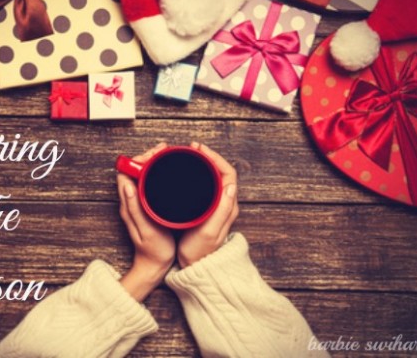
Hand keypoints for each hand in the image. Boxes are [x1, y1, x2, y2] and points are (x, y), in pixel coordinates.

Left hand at [118, 143, 175, 301]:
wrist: (154, 267)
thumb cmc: (154, 251)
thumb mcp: (147, 230)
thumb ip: (136, 207)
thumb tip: (127, 184)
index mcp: (128, 205)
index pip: (126, 173)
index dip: (139, 159)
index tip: (155, 154)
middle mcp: (130, 202)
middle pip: (134, 171)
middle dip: (148, 157)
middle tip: (165, 151)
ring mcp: (137, 204)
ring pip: (141, 176)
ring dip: (152, 163)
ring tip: (167, 156)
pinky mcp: (145, 207)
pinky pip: (147, 184)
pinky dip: (156, 174)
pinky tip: (167, 172)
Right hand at [177, 142, 238, 267]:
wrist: (194, 267)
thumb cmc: (199, 252)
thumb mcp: (209, 232)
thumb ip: (221, 210)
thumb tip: (230, 186)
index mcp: (227, 206)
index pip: (228, 173)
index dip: (215, 158)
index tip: (200, 150)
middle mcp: (224, 204)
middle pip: (221, 171)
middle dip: (208, 156)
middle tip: (192, 148)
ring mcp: (216, 207)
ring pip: (214, 177)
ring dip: (203, 163)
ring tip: (189, 155)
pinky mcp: (206, 209)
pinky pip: (206, 185)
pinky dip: (198, 174)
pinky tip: (187, 173)